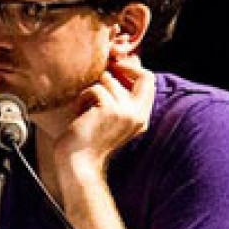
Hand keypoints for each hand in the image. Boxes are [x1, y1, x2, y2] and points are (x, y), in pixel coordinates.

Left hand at [55, 54, 154, 174]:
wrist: (78, 161)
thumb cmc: (87, 139)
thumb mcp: (110, 119)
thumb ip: (119, 99)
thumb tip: (115, 69)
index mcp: (141, 118)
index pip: (149, 83)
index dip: (134, 71)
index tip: (117, 68)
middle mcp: (139, 115)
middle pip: (145, 77)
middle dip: (124, 68)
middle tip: (106, 69)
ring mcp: (126, 112)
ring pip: (111, 80)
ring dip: (93, 89)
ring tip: (85, 106)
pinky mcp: (110, 110)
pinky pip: (95, 89)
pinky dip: (83, 97)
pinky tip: (79, 112)